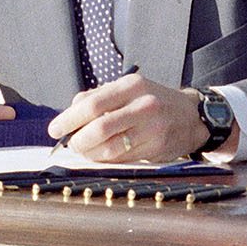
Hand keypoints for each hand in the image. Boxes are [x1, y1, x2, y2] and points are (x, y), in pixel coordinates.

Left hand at [46, 73, 211, 161]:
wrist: (191, 116)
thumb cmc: (152, 100)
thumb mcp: (129, 88)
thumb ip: (99, 96)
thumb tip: (71, 109)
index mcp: (132, 85)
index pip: (93, 104)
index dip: (69, 119)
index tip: (54, 129)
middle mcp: (144, 105)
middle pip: (100, 128)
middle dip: (78, 140)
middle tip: (70, 144)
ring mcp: (153, 128)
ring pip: (110, 148)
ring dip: (90, 154)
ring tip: (84, 150)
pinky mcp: (158, 148)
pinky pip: (123, 159)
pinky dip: (107, 160)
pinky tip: (102, 156)